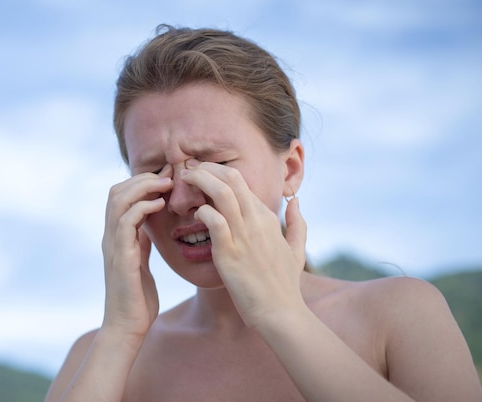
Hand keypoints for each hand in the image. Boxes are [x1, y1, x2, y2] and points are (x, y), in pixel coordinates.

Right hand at [101, 167, 172, 337]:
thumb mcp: (140, 259)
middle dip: (142, 178)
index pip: (119, 195)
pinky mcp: (121, 257)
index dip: (139, 181)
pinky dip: (142, 208)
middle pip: (116, 191)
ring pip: (118, 201)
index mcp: (115, 236)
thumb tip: (148, 221)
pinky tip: (160, 205)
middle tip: (167, 175)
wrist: (128, 326)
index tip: (165, 176)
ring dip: (143, 187)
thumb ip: (140, 239)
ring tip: (165, 184)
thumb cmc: (136, 296)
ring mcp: (113, 245)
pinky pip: (126, 223)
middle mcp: (110, 236)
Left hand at [180, 161, 306, 328]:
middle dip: (206, 168)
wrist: (279, 312)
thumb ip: (297, 223)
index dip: (218, 172)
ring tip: (185, 179)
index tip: (201, 173)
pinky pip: (213, 220)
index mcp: (266, 217)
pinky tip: (194, 215)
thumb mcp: (297, 250)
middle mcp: (255, 220)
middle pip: (230, 178)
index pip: (241, 181)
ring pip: (220, 193)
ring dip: (200, 180)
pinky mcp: (229, 252)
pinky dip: (200, 211)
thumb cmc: (285, 284)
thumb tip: (296, 200)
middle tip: (189, 169)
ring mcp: (243, 235)